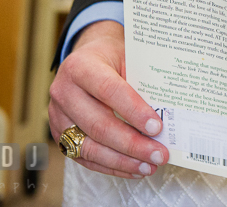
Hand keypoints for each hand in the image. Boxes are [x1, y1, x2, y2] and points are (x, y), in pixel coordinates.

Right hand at [48, 20, 168, 177]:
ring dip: (123, 161)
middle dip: (132, 144)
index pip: (108, 90)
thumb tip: (168, 113)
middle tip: (160, 154)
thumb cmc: (111, 58)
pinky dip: (112, 167)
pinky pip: (86, 158)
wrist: (86, 60)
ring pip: (90, 147)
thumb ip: (141, 81)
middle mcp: (64, 92)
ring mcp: (58, 117)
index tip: (157, 127)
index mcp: (80, 67)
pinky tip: (135, 169)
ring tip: (150, 166)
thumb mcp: (126, 57)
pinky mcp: (60, 137)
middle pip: (98, 125)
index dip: (133, 110)